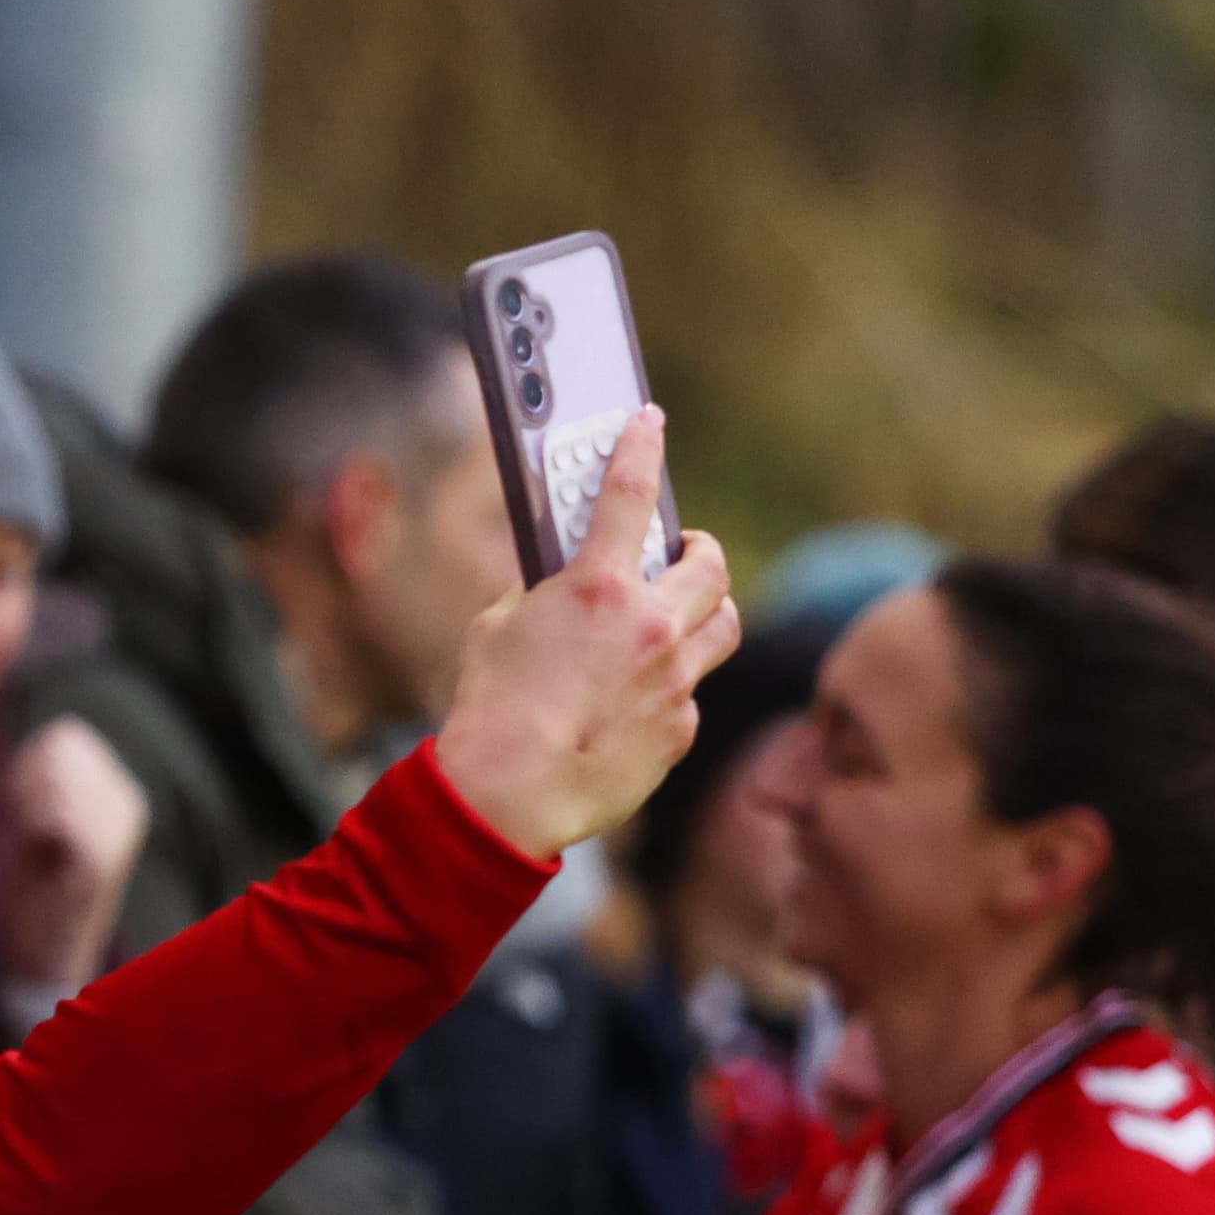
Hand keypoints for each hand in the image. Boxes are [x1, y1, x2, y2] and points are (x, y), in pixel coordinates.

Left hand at [0, 716, 151, 996]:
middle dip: (24, 779)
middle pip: (59, 749)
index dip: (27, 762)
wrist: (48, 955)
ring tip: (31, 839)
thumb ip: (45, 777)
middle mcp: (127, 804)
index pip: (66, 736)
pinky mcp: (101, 861)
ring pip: (59, 778)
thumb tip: (53, 733)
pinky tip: (38, 853)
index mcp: (117, 790)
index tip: (17, 803)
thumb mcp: (41, 818)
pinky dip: (35, 829)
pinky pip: (60, 817)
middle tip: (22, 825)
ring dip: (27, 803)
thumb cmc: (40, 885)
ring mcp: (119, 832)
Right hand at [432, 411, 737, 860]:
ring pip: (723, 625)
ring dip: (707, 611)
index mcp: (597, 588)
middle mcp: (650, 625)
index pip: (629, 494)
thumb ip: (540, 596)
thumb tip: (560, 584)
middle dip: (699, 550)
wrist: (511, 792)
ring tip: (682, 616)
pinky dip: (669, 685)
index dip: (641, 448)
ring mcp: (673, 678)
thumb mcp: (498, 628)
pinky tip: (635, 699)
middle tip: (685, 550)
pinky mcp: (680, 728)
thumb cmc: (492, 707)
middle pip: (710, 565)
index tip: (649, 423)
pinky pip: (689, 692)